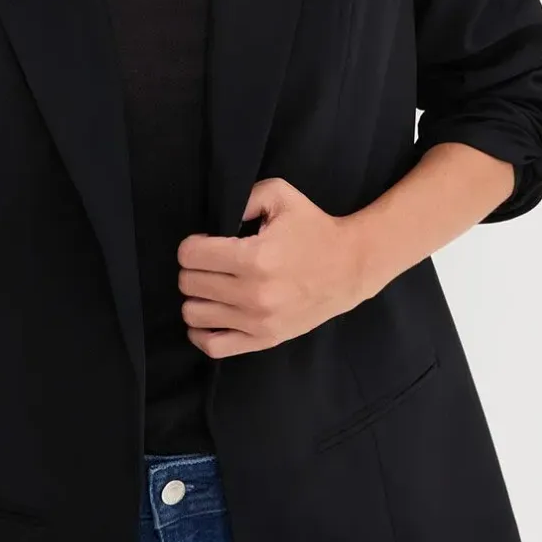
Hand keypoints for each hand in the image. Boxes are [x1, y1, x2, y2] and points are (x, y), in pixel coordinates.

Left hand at [177, 177, 365, 357]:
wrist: (351, 267)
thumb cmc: (314, 229)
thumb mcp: (281, 195)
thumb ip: (243, 197)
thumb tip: (214, 217)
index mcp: (254, 258)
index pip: (191, 255)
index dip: (193, 244)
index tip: (206, 242)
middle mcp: (253, 294)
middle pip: (189, 283)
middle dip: (194, 268)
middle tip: (212, 263)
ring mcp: (258, 321)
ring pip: (194, 314)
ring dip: (196, 297)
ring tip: (212, 286)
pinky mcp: (265, 339)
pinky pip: (213, 346)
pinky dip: (201, 332)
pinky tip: (210, 314)